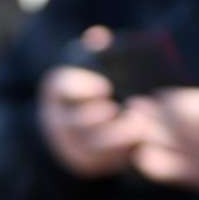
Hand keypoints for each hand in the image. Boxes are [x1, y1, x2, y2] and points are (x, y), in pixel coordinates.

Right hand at [38, 26, 145, 178]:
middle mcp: (56, 119)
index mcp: (56, 90)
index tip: (106, 87)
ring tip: (140, 127)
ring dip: (115, 138)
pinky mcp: (84, 163)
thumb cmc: (88, 89)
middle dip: (99, 118)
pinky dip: (121, 155)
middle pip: (75, 122)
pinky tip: (142, 143)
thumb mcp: (85, 67)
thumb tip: (98, 35)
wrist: (72, 126)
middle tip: (127, 111)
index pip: (63, 87)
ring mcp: (68, 144)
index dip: (83, 87)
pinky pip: (101, 162)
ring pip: (88, 145)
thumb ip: (94, 53)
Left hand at [126, 52, 198, 199]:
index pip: (197, 106)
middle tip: (132, 105)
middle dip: (152, 116)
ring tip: (130, 125)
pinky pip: (171, 172)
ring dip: (147, 137)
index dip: (172, 100)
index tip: (154, 93)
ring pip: (171, 149)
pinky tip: (139, 152)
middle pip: (178, 127)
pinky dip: (152, 162)